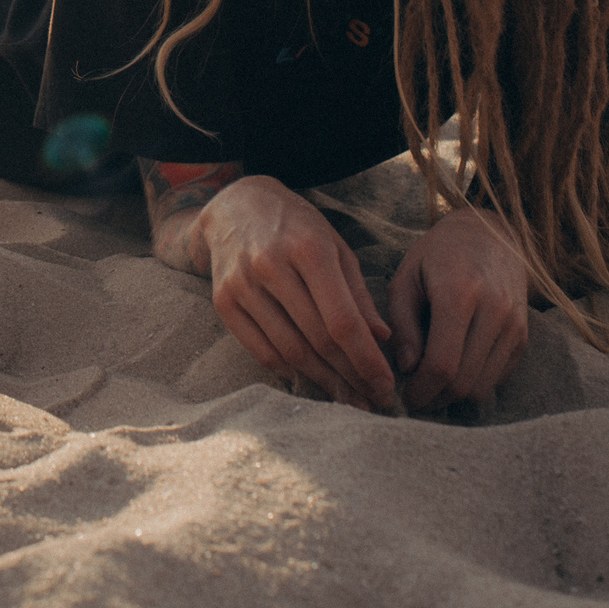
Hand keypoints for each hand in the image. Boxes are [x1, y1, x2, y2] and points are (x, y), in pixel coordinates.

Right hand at [197, 176, 396, 410]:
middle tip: (373, 400)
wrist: (235, 207)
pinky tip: (312, 382)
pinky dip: (290, 373)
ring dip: (324, 382)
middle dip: (350, 377)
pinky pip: (261, 351)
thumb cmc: (297, 227)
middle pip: (318, 340)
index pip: (342, 320)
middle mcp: (271, 266)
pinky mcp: (223, 301)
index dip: (366, 360)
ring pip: (290, 351)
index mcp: (308, 249)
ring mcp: (242, 285)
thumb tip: (382, 338)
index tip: (385, 386)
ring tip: (348, 398)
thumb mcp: (336, 246)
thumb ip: (359, 293)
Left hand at [387, 207, 530, 410]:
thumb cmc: (437, 255)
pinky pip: (498, 376)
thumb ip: (402, 324)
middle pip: (465, 381)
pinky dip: (475, 382)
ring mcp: (515, 324)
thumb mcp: (406, 278)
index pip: (443, 364)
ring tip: (432, 385)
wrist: (489, 234)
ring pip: (484, 386)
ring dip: (455, 396)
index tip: (406, 397)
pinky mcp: (524, 335)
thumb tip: (406, 368)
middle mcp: (494, 309)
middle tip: (415, 395)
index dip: (422, 391)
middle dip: (436, 398)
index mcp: (459, 292)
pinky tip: (455, 369)